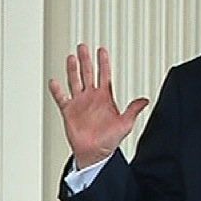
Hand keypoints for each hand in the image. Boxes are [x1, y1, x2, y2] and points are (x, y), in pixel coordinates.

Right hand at [48, 44, 149, 169]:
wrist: (94, 154)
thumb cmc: (109, 141)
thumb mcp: (125, 124)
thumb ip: (133, 110)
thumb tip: (145, 100)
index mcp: (104, 97)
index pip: (104, 74)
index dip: (103, 62)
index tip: (102, 50)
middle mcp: (91, 97)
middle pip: (87, 73)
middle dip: (86, 60)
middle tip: (83, 47)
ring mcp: (79, 103)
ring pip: (74, 81)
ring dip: (73, 70)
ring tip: (71, 58)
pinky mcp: (69, 112)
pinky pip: (61, 98)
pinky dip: (57, 90)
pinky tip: (54, 81)